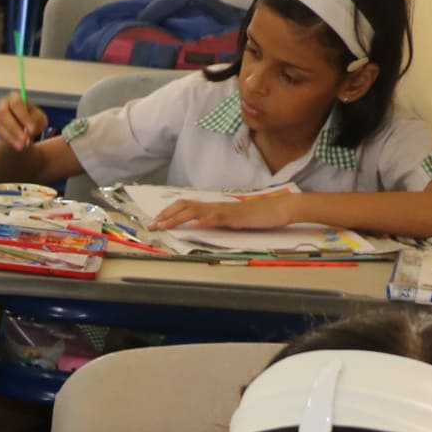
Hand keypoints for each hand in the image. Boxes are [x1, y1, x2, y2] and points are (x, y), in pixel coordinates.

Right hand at [0, 90, 47, 155]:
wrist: (24, 130)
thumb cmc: (33, 120)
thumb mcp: (40, 119)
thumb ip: (36, 122)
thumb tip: (29, 130)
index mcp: (15, 97)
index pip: (16, 103)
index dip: (23, 115)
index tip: (32, 128)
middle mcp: (3, 104)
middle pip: (4, 113)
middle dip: (14, 127)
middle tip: (25, 139)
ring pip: (0, 125)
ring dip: (12, 136)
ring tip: (23, 146)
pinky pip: (0, 134)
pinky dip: (10, 141)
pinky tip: (18, 146)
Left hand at [148, 188, 299, 231]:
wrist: (280, 209)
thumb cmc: (257, 215)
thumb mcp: (231, 220)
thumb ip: (216, 221)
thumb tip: (199, 226)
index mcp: (214, 207)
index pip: (186, 205)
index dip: (169, 212)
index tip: (156, 220)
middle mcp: (216, 206)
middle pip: (185, 206)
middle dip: (166, 215)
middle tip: (152, 225)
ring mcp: (225, 210)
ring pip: (196, 211)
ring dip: (178, 218)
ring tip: (164, 225)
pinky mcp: (236, 216)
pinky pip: (218, 218)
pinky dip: (205, 221)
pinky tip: (195, 226)